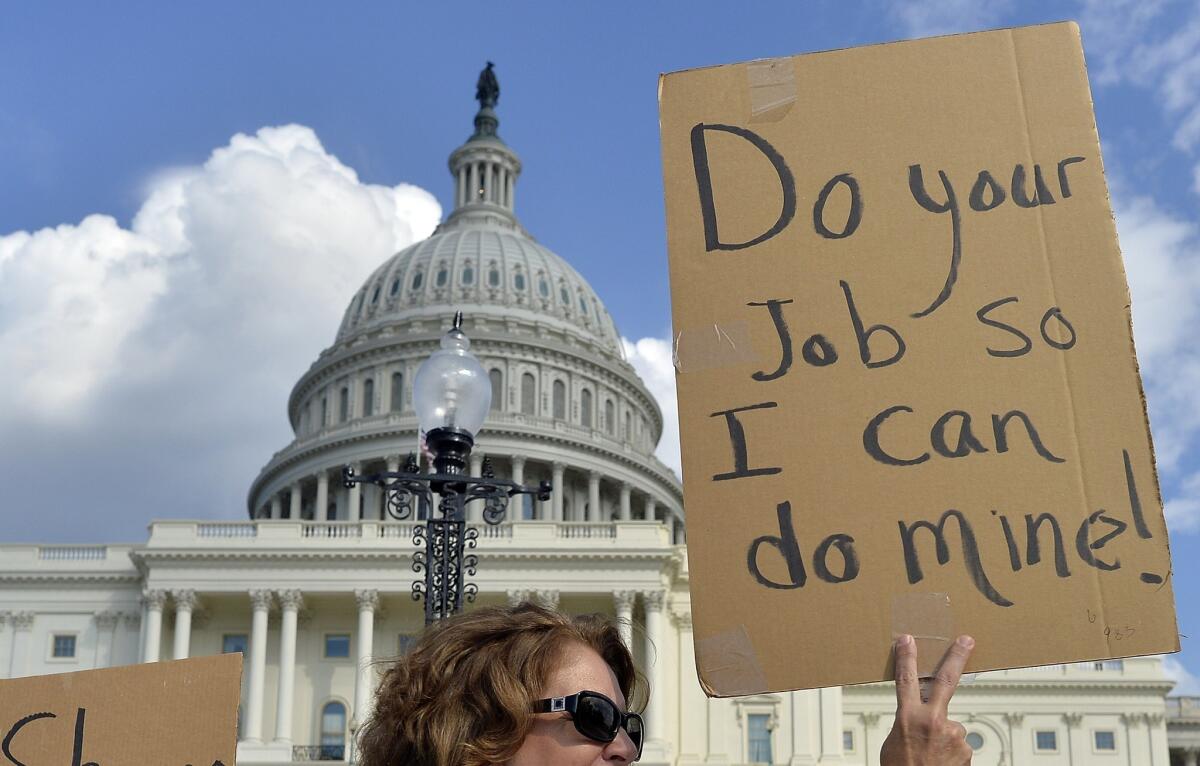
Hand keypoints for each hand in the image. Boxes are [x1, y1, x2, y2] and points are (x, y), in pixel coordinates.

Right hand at [879, 634, 974, 765]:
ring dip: (943, 737)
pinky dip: (950, 752)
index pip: (906, 679)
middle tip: (967, 640)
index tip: (909, 639)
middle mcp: (933, 720)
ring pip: (950, 726)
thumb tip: (920, 717)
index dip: (907, 658)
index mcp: (908, 717)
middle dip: (957, 657)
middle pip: (946, 680)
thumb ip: (908, 723)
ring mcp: (952, 734)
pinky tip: (940, 762)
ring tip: (932, 756)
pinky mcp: (966, 749)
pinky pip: (958, 743)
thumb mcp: (893, 742)